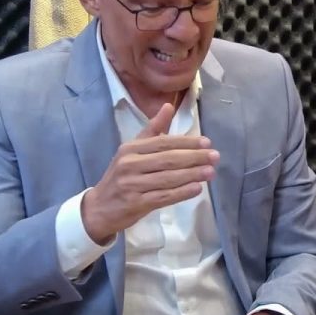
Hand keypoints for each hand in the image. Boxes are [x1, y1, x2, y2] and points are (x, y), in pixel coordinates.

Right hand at [80, 102, 218, 243]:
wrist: (99, 208)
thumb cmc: (121, 176)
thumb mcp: (132, 151)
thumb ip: (152, 130)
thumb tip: (169, 106)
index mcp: (130, 149)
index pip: (163, 142)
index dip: (186, 142)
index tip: (207, 142)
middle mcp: (130, 164)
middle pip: (168, 159)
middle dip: (194, 157)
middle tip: (215, 157)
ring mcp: (132, 185)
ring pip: (168, 178)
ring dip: (192, 175)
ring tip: (211, 172)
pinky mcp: (136, 203)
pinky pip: (163, 197)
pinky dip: (182, 192)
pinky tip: (197, 188)